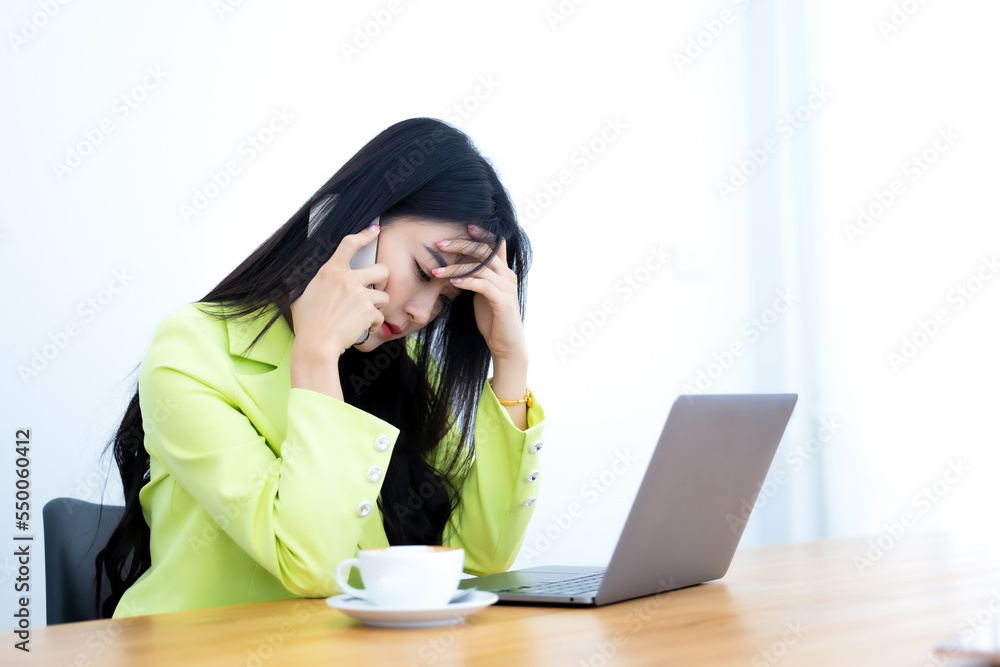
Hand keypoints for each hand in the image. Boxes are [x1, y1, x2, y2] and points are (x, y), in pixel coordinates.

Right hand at [289, 224, 388, 360]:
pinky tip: (361, 329)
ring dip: (377, 308)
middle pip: (381, 269)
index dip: (365, 235)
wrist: (315, 345)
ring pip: (384, 296)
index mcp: (329, 271)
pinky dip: (374, 324)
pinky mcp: (368, 310)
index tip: (375, 230)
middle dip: (382, 281)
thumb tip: (301, 278)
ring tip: (363, 317)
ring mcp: (359, 294)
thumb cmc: (307, 324)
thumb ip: (311, 284)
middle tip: (376, 291)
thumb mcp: (301, 296)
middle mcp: (346, 279)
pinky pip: (380, 316)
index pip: (349, 244)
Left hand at [431, 225, 526, 362]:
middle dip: (461, 244)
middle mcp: (508, 276)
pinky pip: (482, 285)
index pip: (496, 244)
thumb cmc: (493, 319)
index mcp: (504, 272)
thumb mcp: (482, 294)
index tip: (464, 226)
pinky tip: (452, 281)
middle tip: (439, 244)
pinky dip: (466, 281)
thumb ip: (476, 278)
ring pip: (480, 268)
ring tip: (436, 269)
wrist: (507, 344)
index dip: (482, 233)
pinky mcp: (503, 302)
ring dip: (455, 267)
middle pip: (485, 251)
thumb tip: (458, 267)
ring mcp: (507, 288)